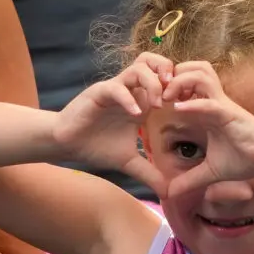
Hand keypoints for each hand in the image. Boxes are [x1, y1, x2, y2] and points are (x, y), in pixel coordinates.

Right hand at [54, 52, 173, 196]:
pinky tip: (135, 116)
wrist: (67, 144)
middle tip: (174, 97)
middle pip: (153, 61)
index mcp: (140, 101)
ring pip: (138, 68)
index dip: (178, 87)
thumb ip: (149, 173)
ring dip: (152, 84)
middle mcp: (130, 91)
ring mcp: (115, 89)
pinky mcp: (99, 93)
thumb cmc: (96, 147)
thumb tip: (169, 193)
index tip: (186, 106)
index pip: (163, 78)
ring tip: (156, 106)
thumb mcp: (129, 162)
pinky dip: (128, 99)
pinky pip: (116, 88)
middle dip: (167, 73)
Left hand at [162, 61, 253, 196]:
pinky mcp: (230, 114)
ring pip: (201, 75)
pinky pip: (210, 102)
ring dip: (181, 82)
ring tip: (166, 98)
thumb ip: (189, 180)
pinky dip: (194, 104)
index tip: (153, 98)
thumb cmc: (244, 160)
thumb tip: (170, 193)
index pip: (186, 85)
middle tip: (158, 91)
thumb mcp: (210, 173)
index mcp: (208, 110)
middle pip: (192, 69)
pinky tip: (178, 109)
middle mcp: (214, 102)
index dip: (169, 85)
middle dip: (172, 76)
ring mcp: (222, 105)